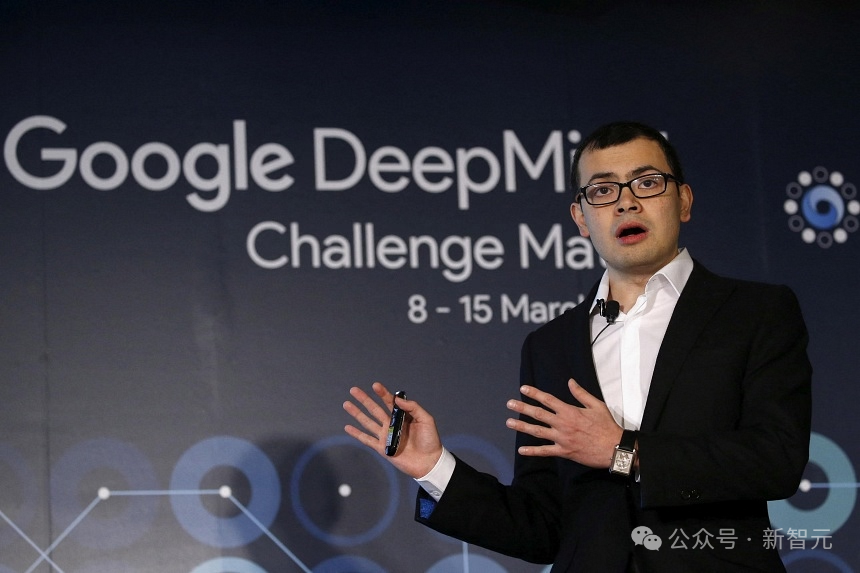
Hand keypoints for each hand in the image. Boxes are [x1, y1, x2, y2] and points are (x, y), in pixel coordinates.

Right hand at [343, 382, 443, 478]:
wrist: (429, 462)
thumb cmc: (430, 440)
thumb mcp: (426, 420)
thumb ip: (413, 408)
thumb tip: (397, 399)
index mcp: (402, 416)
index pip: (389, 402)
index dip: (382, 393)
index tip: (375, 385)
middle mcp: (392, 424)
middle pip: (374, 409)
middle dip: (364, 399)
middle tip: (353, 390)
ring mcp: (386, 435)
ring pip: (367, 422)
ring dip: (357, 413)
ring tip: (346, 404)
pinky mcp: (382, 448)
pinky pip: (366, 439)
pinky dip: (357, 433)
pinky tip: (347, 427)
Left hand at [505, 378, 622, 467]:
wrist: (614, 448)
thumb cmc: (606, 426)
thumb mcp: (596, 405)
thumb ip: (581, 394)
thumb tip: (570, 381)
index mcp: (570, 411)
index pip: (548, 400)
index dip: (534, 393)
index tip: (523, 389)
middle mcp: (563, 424)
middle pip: (538, 414)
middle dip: (522, 408)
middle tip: (509, 404)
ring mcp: (562, 438)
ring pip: (537, 431)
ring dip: (522, 426)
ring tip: (509, 422)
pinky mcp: (564, 452)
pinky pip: (545, 451)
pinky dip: (533, 451)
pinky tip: (521, 450)